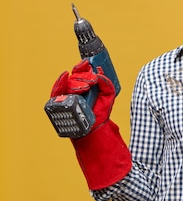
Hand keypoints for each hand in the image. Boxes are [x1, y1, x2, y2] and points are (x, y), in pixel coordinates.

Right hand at [51, 59, 129, 189]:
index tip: (88, 63)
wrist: (98, 137)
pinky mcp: (60, 108)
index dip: (81, 68)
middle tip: (89, 77)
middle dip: (80, 75)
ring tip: (85, 87)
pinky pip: (55, 95)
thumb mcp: (108, 99)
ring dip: (74, 82)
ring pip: (65, 86)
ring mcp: (65, 102)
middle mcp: (72, 96)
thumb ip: (106, 86)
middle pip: (71, 79)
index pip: (78, 76)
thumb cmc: (101, 118)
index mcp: (84, 92)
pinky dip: (59, 85)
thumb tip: (99, 74)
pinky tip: (64, 78)